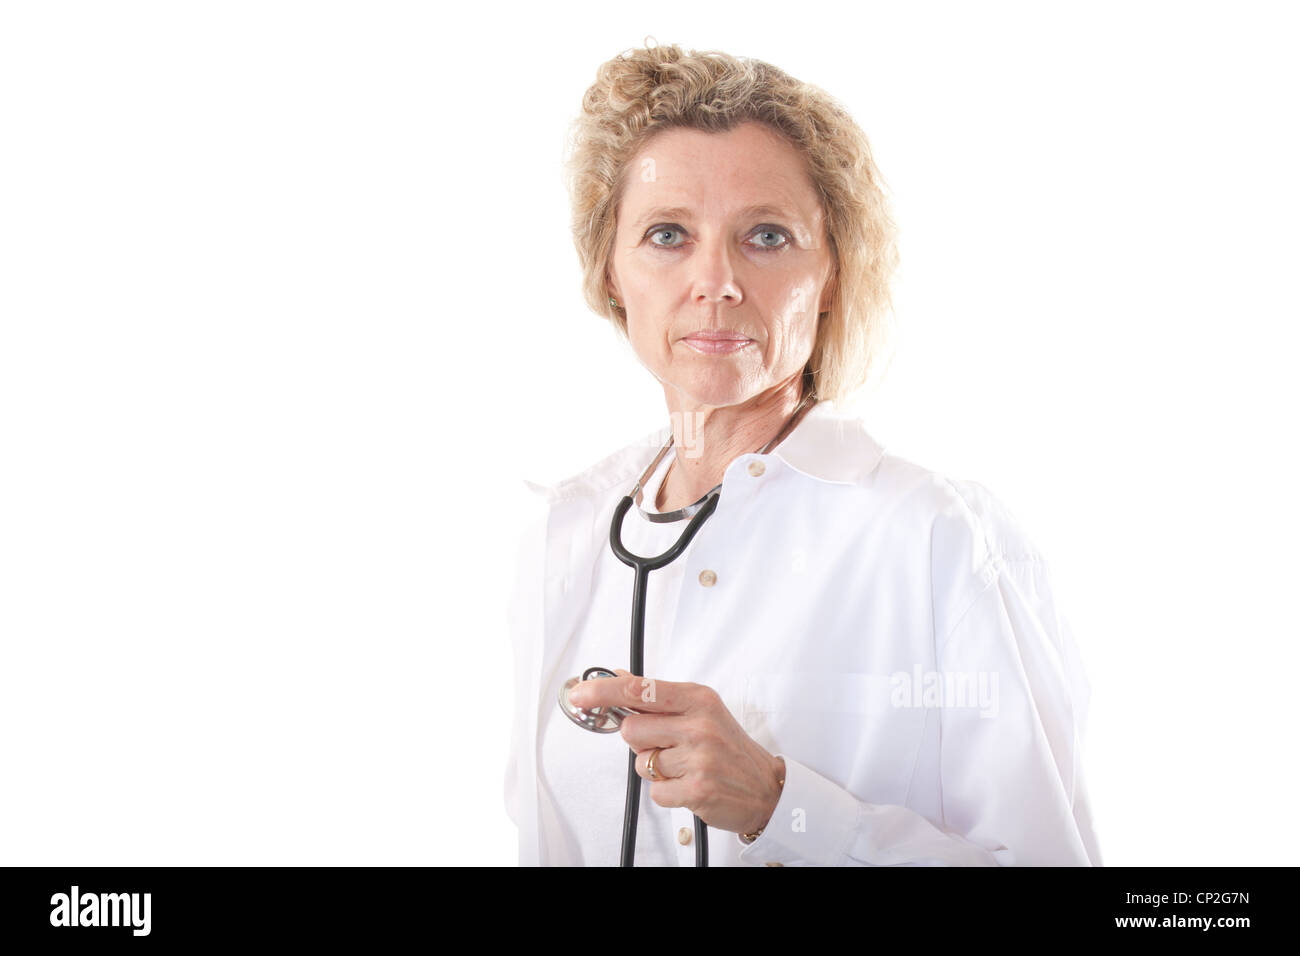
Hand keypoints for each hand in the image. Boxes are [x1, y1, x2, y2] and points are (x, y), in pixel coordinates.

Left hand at [566, 670, 785, 834]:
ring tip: (685, 767)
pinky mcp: (697, 789)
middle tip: (667, 745)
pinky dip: (668, 793)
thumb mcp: (701, 711)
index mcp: (698, 699)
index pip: (640, 689)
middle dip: (641, 741)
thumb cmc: (728, 748)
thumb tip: (618, 676)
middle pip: (631, 730)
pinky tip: (689, 785)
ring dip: (656, 769)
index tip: (580, 694)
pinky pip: (655, 791)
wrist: (766, 788)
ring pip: (641, 763)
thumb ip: (658, 697)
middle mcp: (699, 724)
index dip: (604, 691)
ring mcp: (699, 757)